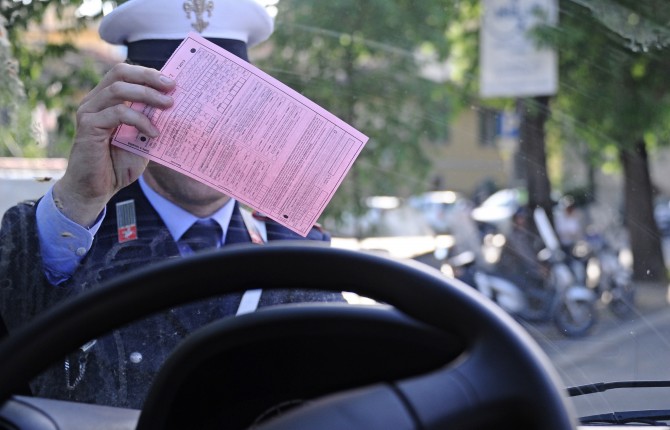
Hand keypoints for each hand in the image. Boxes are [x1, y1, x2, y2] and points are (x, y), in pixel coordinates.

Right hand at [54, 63, 175, 226]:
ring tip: (168, 105)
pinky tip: (153, 133)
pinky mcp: (88, 125)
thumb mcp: (141, 140)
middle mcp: (94, 101)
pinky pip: (117, 113)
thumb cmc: (117, 165)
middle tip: (172, 87)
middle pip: (120, 73)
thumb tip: (175, 107)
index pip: (125, 74)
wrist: (96, 190)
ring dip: (147, 95)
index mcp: (106, 100)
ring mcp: (89, 111)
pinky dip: (139, 120)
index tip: (172, 82)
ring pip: (118, 89)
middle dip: (148, 77)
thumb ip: (150, 121)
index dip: (148, 74)